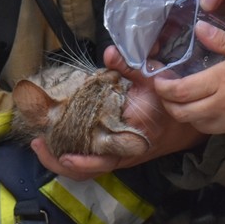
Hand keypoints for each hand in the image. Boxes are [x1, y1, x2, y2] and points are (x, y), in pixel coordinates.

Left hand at [29, 47, 208, 179]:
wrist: (185, 125)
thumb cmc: (169, 103)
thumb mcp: (154, 80)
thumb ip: (130, 67)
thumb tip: (110, 53)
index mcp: (131, 140)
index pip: (104, 159)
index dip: (82, 162)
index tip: (65, 156)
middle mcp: (121, 155)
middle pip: (87, 171)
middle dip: (58, 162)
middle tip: (39, 144)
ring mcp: (116, 157)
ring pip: (85, 170)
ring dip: (60, 161)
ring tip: (41, 144)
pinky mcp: (112, 154)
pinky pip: (88, 163)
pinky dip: (70, 156)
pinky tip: (56, 142)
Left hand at [153, 21, 224, 143]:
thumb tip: (199, 29)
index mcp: (223, 80)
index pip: (180, 91)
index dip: (163, 88)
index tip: (159, 79)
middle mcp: (224, 106)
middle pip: (183, 114)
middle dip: (170, 104)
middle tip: (169, 92)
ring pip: (201, 125)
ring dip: (190, 114)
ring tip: (193, 100)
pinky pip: (224, 131)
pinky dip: (216, 121)